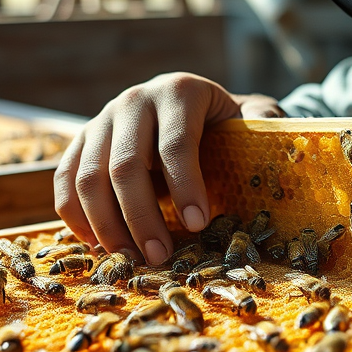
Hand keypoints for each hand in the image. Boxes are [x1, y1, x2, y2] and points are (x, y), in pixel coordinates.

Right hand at [54, 72, 283, 264]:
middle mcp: (133, 100)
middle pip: (124, 166)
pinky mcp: (80, 142)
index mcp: (179, 92)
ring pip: (87, 178)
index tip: (198, 225)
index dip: (185, 187)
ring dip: (106, 225)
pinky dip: (75, 217)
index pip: (175, 144)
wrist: (189, 104)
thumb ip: (268, 121)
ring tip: (132, 259)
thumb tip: (286, 137)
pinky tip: (99, 245)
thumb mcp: (251, 115)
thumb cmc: (226, 121)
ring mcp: (100, 120)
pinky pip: (65, 182)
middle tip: (160, 256)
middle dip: (142, 217)